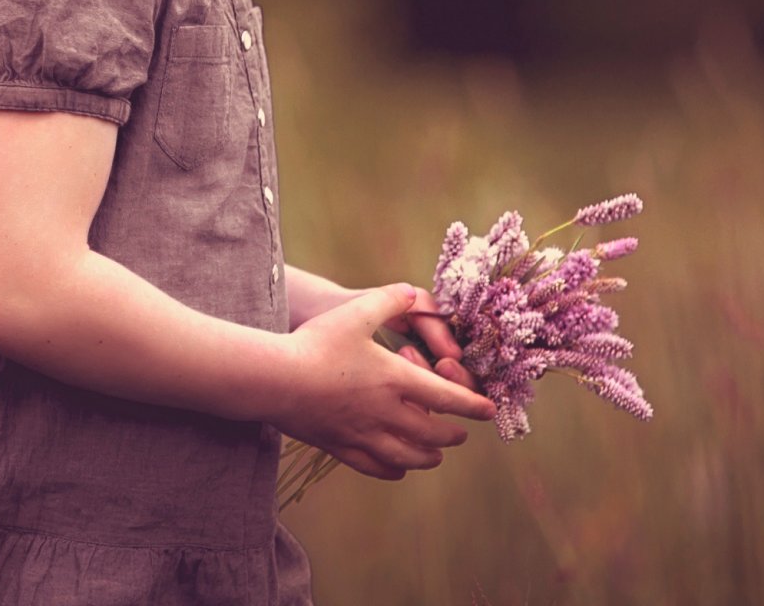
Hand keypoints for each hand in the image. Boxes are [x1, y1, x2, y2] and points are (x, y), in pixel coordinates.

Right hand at [267, 282, 496, 480]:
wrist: (275, 380)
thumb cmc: (316, 343)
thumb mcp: (355, 312)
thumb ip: (388, 299)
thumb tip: (410, 292)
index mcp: (395, 380)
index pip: (447, 399)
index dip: (473, 406)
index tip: (488, 411)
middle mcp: (386, 413)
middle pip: (432, 435)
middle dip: (452, 435)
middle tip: (460, 434)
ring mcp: (363, 435)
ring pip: (408, 458)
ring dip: (428, 457)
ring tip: (435, 456)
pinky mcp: (340, 447)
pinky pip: (376, 468)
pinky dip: (393, 471)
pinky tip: (398, 468)